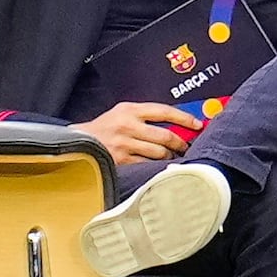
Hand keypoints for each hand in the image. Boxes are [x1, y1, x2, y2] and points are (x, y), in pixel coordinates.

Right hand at [79, 101, 200, 163]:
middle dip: (180, 143)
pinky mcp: (122, 161)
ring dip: (169, 156)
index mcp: (129, 110)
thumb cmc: (104, 129)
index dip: (184, 118)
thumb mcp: (121, 113)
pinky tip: (159, 166)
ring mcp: (125, 144)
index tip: (197, 124)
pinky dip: (156, 166)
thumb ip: (144, 116)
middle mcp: (128, 125)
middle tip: (186, 147)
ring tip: (171, 157)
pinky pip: (147, 165)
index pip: (164, 111)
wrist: (79, 142)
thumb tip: (174, 124)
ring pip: (159, 152)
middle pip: (165, 135)